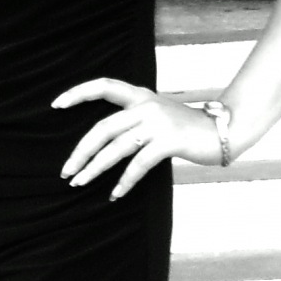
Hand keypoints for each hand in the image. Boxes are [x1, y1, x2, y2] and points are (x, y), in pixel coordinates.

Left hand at [52, 77, 223, 198]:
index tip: (56, 104)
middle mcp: (146, 106)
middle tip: (65, 171)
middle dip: (80, 151)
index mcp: (141, 96)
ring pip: (115, 147)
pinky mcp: (169, 142)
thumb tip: (104, 142)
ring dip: (94, 168)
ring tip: (79, 182)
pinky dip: (124, 181)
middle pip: (102, 127)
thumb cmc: (188, 128)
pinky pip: (138, 164)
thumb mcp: (159, 115)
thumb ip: (135, 120)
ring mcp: (157, 123)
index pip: (103, 86)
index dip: (78, 93)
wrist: (225, 130)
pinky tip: (114, 194)